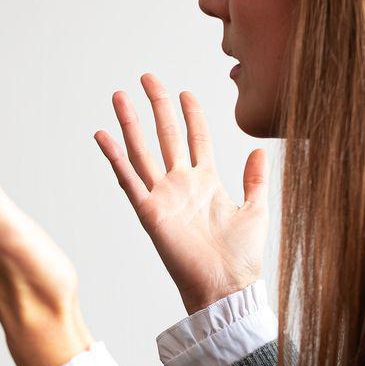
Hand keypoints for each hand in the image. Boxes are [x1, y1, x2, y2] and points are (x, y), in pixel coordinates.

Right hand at [98, 74, 268, 313]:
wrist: (226, 288)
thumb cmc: (242, 257)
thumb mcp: (256, 210)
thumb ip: (256, 179)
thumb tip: (260, 150)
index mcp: (207, 182)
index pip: (197, 138)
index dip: (191, 114)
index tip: (185, 91)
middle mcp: (182, 185)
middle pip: (166, 135)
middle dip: (157, 105)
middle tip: (147, 77)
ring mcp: (164, 197)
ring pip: (143, 151)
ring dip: (131, 123)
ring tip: (120, 95)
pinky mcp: (149, 213)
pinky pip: (128, 180)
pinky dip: (115, 157)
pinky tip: (103, 135)